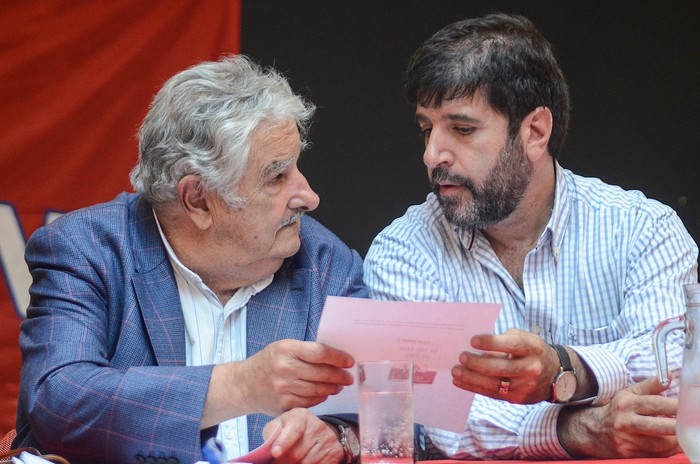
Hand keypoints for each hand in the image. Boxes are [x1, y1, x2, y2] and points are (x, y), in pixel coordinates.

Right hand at [202, 340, 353, 427]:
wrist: (244, 385)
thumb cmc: (268, 362)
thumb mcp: (283, 347)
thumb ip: (305, 351)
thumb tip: (335, 357)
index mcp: (286, 349)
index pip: (320, 352)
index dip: (338, 357)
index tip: (349, 361)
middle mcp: (285, 368)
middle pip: (322, 373)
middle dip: (340, 376)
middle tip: (348, 377)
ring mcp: (284, 389)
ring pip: (318, 390)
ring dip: (333, 388)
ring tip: (339, 385)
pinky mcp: (284, 405)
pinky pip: (310, 402)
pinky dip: (321, 398)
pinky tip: (325, 394)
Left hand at [263, 408, 343, 463]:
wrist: (314, 430)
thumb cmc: (289, 429)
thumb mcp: (279, 425)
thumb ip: (272, 434)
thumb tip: (271, 449)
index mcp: (300, 415)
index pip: (294, 430)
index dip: (284, 442)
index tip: (275, 452)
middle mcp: (317, 425)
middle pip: (298, 452)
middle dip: (285, 461)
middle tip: (278, 462)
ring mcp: (328, 438)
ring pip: (308, 462)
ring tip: (291, 462)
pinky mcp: (335, 451)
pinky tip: (303, 462)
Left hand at [451, 328, 557, 402]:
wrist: (554, 374)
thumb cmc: (530, 351)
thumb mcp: (523, 338)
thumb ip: (502, 340)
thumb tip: (474, 346)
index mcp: (533, 348)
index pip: (512, 345)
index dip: (491, 343)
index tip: (473, 341)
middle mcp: (532, 368)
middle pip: (502, 367)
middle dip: (479, 363)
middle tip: (462, 357)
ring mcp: (526, 385)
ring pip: (495, 384)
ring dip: (472, 378)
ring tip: (456, 371)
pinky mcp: (518, 398)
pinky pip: (493, 394)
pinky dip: (474, 387)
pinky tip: (460, 382)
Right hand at [558, 376, 680, 457]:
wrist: (592, 431)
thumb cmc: (616, 410)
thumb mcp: (628, 394)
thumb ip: (650, 386)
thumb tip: (669, 375)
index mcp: (627, 403)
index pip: (658, 404)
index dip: (677, 407)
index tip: (688, 408)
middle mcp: (626, 421)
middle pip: (662, 426)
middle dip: (680, 426)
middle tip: (689, 425)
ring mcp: (627, 439)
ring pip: (662, 444)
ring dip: (676, 441)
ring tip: (682, 435)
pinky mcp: (628, 454)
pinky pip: (656, 454)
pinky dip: (667, 450)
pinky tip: (670, 444)